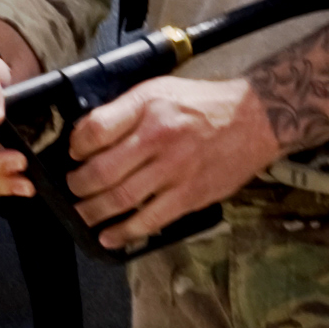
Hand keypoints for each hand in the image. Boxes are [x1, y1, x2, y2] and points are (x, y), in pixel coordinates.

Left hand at [67, 73, 278, 250]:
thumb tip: (86, 136)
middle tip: (73, 189)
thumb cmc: (203, 104)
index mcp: (148, 107)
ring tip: (83, 215)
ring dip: (93, 212)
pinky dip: (124, 232)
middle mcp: (159, 137)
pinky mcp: (190, 196)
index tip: (73, 154)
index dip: (75, 147)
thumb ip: (123, 111)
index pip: (94, 131)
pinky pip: (149, 221)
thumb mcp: (159, 91)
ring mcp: (175, 170)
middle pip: (101, 172)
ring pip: (120, 200)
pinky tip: (109, 236)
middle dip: (78, 186)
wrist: (255, 119)